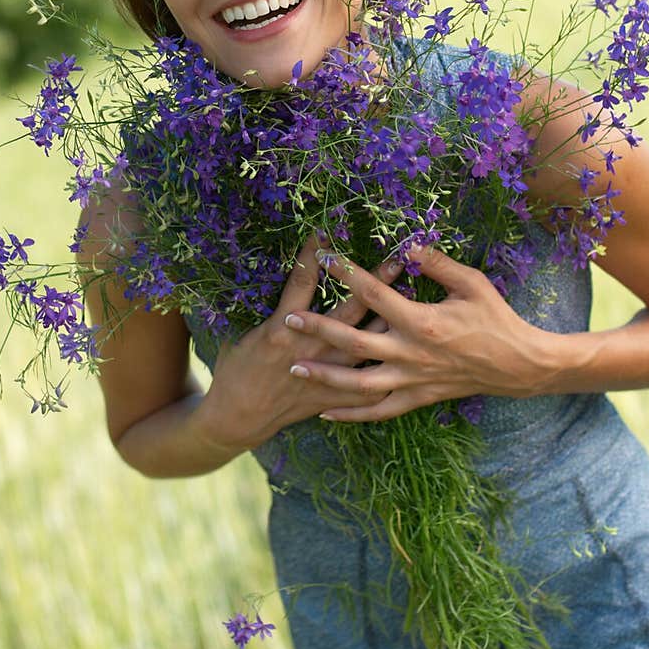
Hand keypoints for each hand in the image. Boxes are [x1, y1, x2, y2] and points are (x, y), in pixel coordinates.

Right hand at [201, 233, 401, 451]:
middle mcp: (309, 347)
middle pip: (350, 308)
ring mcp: (325, 372)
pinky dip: (387, 374)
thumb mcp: (241, 331)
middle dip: (374, 282)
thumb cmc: (234, 369)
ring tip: (414, 302)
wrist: (236, 416)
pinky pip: (367, 387)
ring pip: (366, 344)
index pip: (302, 280)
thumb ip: (266, 307)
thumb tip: (284, 278)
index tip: (328, 231)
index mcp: (282, 327)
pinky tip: (407, 358)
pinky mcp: (331, 395)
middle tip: (398, 259)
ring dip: (389, 322)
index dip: (315, 253)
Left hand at [282, 243, 559, 421]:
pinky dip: (351, 414)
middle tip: (289, 319)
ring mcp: (412, 381)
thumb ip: (436, 265)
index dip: (347, 274)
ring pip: (359, 384)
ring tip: (295, 368)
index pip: (374, 294)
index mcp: (422, 322)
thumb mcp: (471, 283)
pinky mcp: (417, 399)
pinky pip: (378, 410)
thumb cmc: (495, 319)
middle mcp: (411, 354)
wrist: (517, 365)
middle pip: (354, 342)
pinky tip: (326, 412)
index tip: (324, 258)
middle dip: (319, 330)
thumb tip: (407, 245)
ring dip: (325, 376)